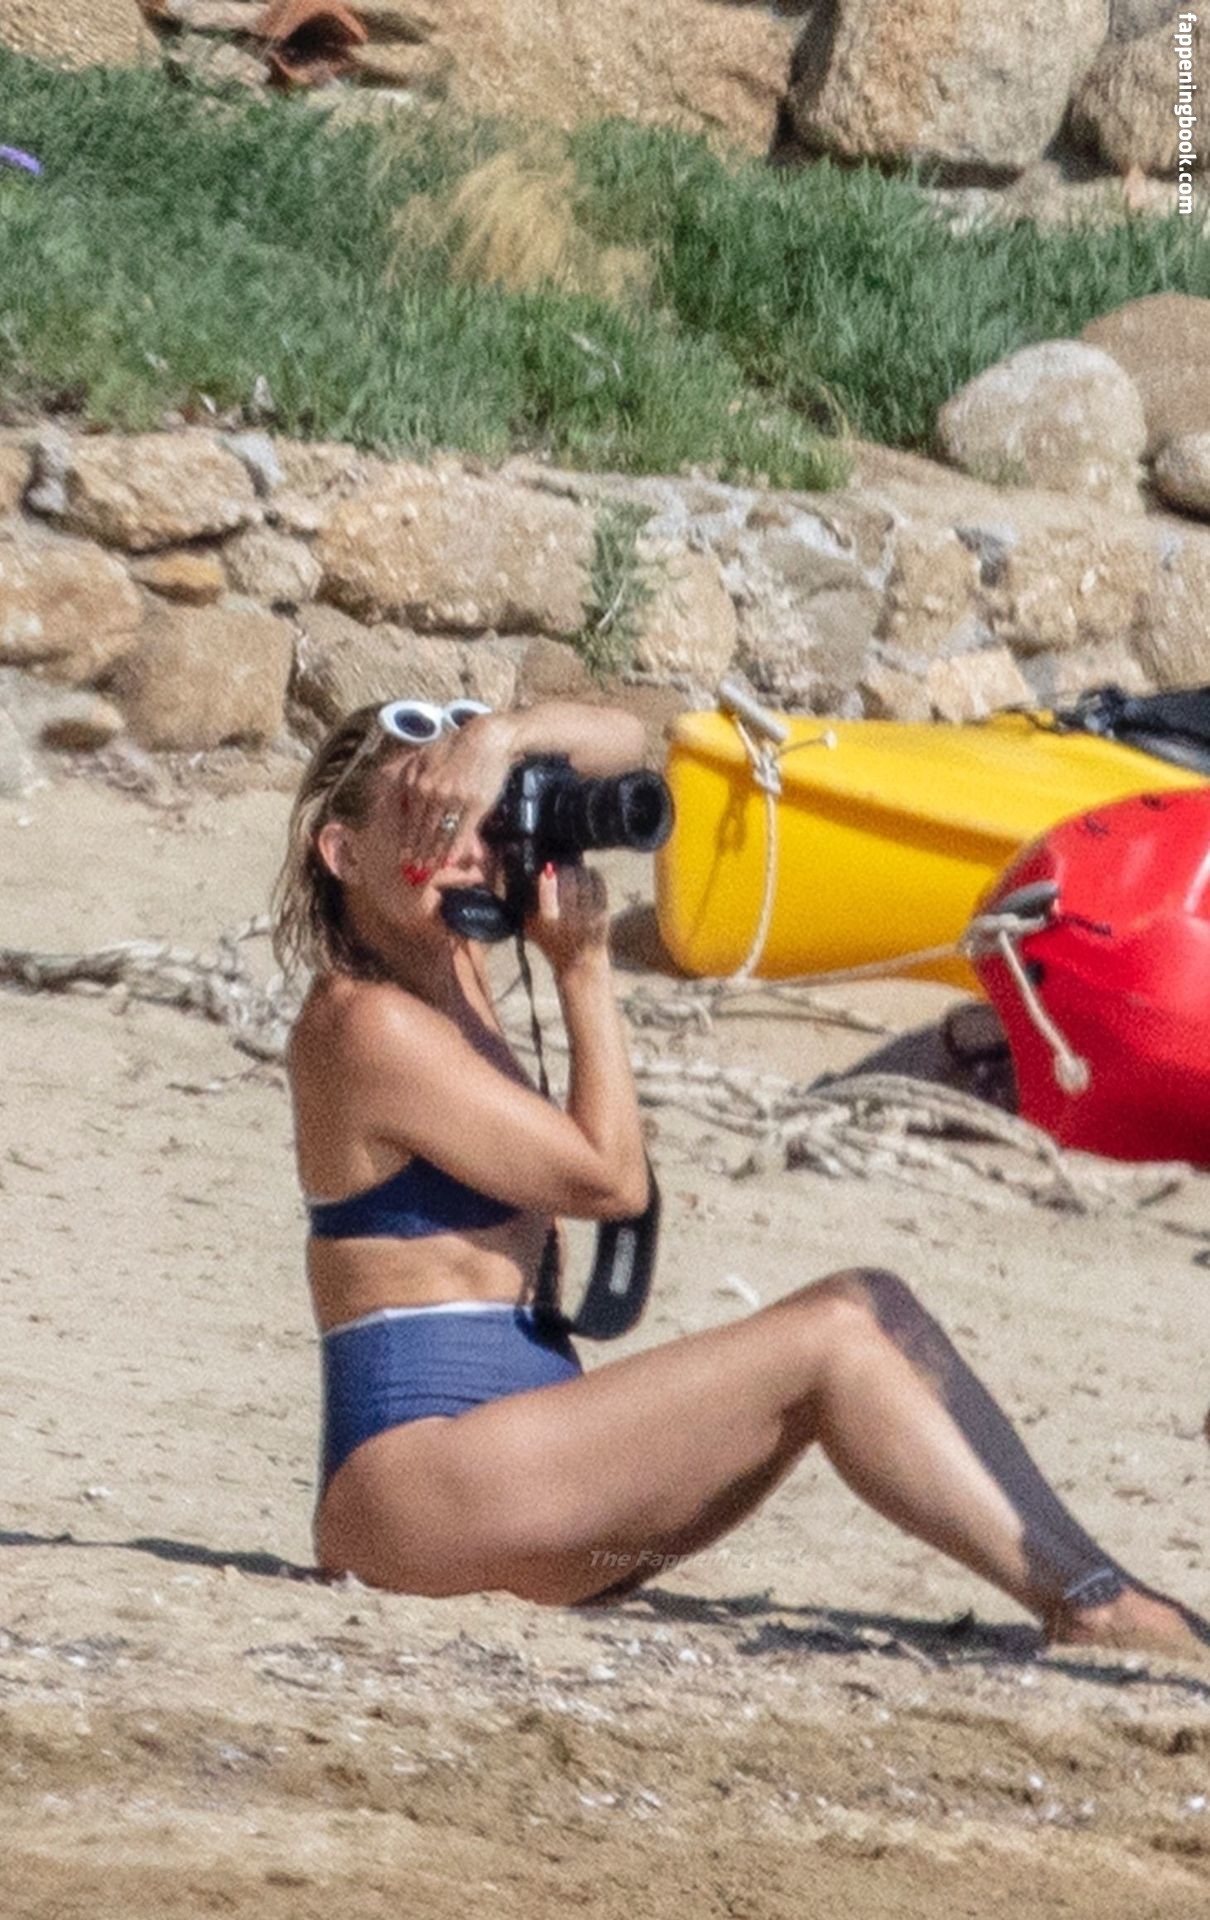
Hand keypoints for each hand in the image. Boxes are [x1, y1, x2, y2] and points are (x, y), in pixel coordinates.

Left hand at [397, 713, 514, 870]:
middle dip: (418, 853)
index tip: (403, 858)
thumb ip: (411, 775)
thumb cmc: (456, 746)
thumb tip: (398, 795)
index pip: (411, 820)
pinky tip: (450, 860)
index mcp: (420, 782)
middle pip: (423, 830)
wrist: (488, 739)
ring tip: (430, 869)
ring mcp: (455, 800)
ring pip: (441, 833)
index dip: (407, 841)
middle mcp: (434, 793)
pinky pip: (462, 831)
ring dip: (435, 854)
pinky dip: (455, 848)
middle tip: (414, 870)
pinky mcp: (475, 805)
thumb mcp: (426, 755)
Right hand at [527, 861, 609, 973]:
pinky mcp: (604, 914)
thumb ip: (526, 901)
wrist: (579, 966)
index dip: (547, 884)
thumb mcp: (530, 926)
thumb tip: (531, 871)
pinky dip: (593, 875)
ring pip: (584, 879)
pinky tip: (588, 876)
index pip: (547, 901)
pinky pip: (599, 884)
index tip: (547, 869)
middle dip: (564, 869)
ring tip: (573, 871)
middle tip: (560, 867)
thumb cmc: (550, 941)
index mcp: (547, 924)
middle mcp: (569, 921)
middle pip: (569, 881)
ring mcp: (589, 917)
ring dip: (578, 870)